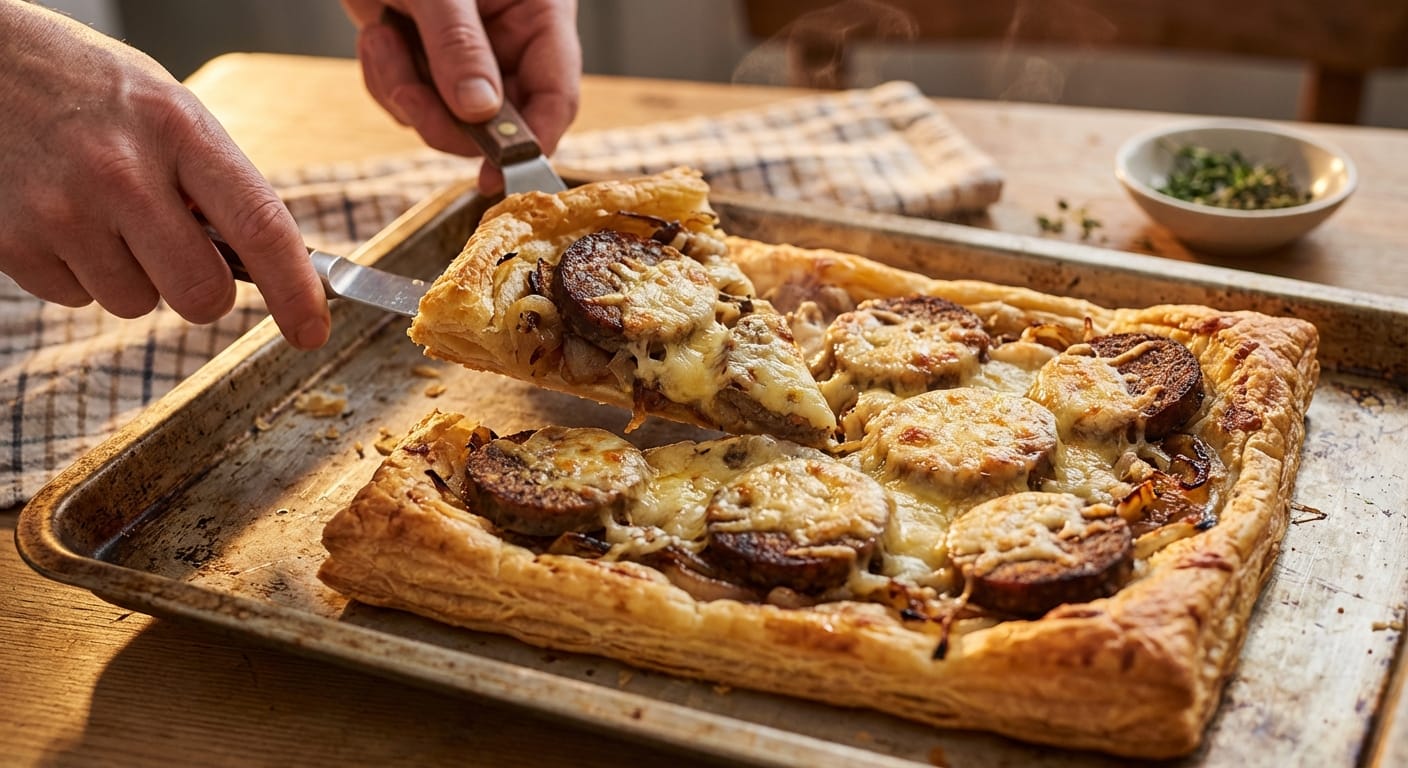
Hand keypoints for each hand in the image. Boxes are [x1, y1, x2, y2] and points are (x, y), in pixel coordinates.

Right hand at [0, 1, 330, 348]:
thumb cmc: (89, 89)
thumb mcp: (167, 109)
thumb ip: (216, 181)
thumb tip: (264, 263)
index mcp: (178, 129)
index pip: (261, 227)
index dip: (295, 291)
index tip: (311, 330)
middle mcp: (122, 172)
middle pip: (200, 293)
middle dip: (202, 291)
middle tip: (181, 254)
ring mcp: (63, 210)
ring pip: (135, 303)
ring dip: (132, 275)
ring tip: (102, 212)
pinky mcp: (13, 241)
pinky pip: (76, 298)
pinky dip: (77, 270)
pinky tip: (61, 216)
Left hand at [341, 0, 580, 192]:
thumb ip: (460, 47)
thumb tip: (480, 113)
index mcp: (540, 14)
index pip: (557, 96)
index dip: (533, 143)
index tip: (498, 176)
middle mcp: (512, 42)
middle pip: (501, 122)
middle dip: (448, 121)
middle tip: (412, 101)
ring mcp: (470, 55)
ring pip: (450, 119)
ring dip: (407, 94)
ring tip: (385, 40)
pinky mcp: (429, 60)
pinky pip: (415, 101)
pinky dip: (388, 79)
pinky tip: (380, 34)